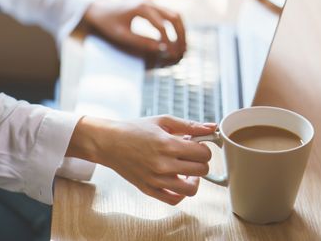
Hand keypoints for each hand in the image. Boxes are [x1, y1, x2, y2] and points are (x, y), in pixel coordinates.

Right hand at [66, 115, 215, 204]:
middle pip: (201, 170)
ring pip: (191, 189)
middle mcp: (163, 165)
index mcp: (167, 145)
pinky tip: (177, 179)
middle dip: (200, 160)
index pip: (203, 153)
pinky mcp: (149, 190)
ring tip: (186, 169)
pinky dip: (181, 192)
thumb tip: (212, 128)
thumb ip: (189, 125)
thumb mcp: (162, 121)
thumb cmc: (134, 129)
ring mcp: (156, 180)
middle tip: (189, 153)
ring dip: (194, 178)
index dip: (203, 146)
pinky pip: (174, 199)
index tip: (195, 143)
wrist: (108, 142)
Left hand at [82, 0, 185, 60]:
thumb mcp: (122, 35)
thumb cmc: (108, 23)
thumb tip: (161, 49)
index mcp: (141, 8)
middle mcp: (149, 1)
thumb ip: (141, 42)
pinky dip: (174, 26)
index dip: (169, 42)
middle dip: (181, 35)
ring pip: (174, 14)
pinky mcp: (152, 3)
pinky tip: (176, 39)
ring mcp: (151, 0)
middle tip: (183, 51)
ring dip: (180, 30)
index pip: (162, 27)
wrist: (100, 8)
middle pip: (174, 17)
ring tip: (183, 46)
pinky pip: (168, 14)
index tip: (171, 55)